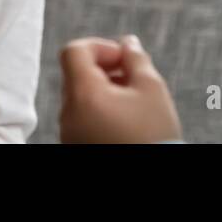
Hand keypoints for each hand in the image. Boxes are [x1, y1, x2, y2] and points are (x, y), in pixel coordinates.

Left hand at [59, 35, 182, 142]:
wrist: (151, 177)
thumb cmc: (153, 136)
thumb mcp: (152, 88)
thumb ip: (136, 58)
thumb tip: (128, 43)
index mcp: (83, 94)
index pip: (74, 50)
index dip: (100, 46)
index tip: (123, 58)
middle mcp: (68, 114)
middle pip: (76, 74)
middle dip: (105, 68)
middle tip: (133, 79)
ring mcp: (68, 133)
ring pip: (80, 97)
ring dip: (104, 90)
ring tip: (133, 103)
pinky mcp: (75, 146)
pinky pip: (81, 118)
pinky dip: (99, 111)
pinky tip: (125, 121)